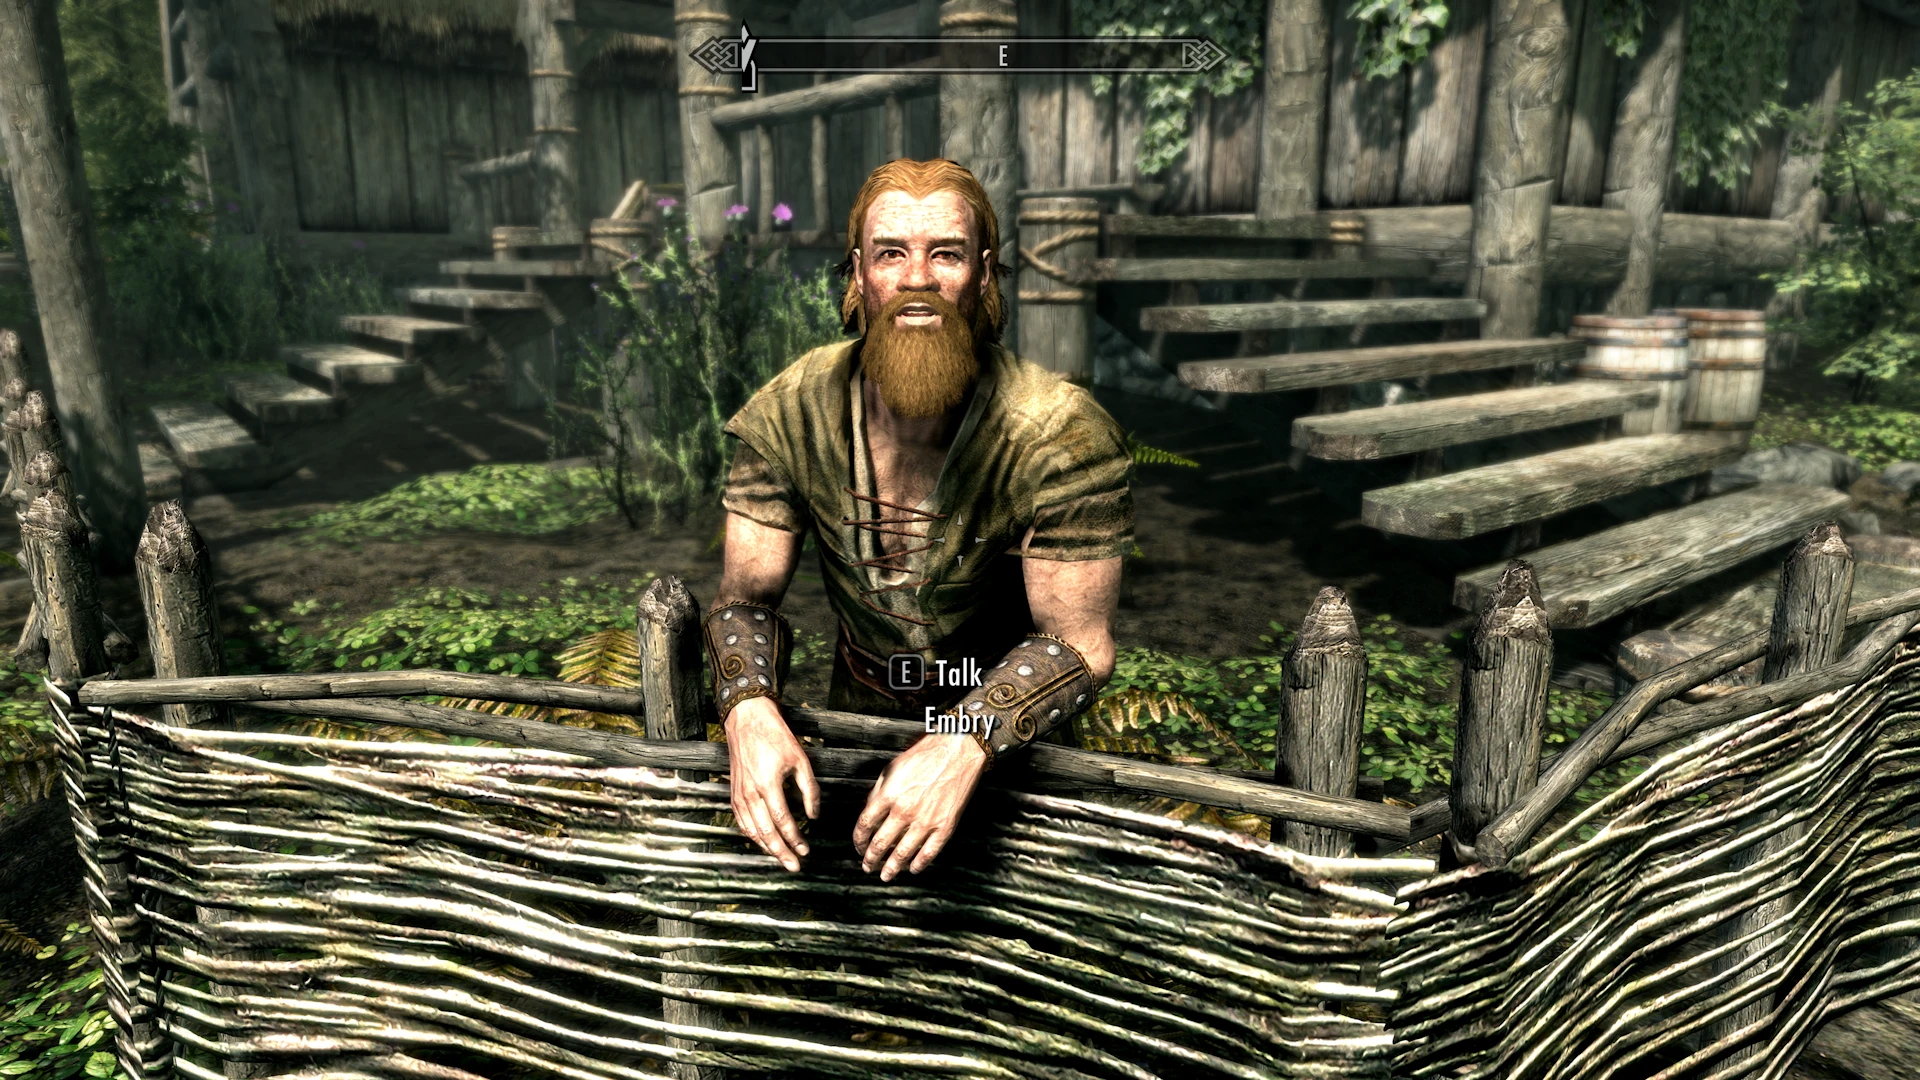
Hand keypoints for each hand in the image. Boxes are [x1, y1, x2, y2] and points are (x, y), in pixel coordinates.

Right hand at [723, 696, 819, 871]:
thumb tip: (814, 816)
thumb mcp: (800, 759)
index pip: (782, 821)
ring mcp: (739, 795)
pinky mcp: (733, 794)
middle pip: (766, 832)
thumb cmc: (775, 736)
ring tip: (781, 858)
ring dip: (767, 848)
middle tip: (794, 866)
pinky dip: (752, 836)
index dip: (795, 839)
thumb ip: (809, 790)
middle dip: (781, 852)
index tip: (806, 850)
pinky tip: (763, 842)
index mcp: (768, 784)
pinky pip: (741, 822)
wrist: (746, 720)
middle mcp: (750, 793)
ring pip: (751, 831)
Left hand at [853, 732, 987, 880]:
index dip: (858, 840)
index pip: (865, 825)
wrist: (959, 751)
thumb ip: (879, 791)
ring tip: (885, 875)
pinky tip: (913, 869)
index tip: (858, 846)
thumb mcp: (892, 767)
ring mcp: (926, 821)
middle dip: (870, 859)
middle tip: (867, 866)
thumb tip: (871, 810)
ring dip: (891, 868)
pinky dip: (919, 864)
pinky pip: (929, 853)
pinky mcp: (945, 826)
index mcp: (888, 795)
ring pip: (902, 854)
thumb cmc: (926, 754)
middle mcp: (904, 811)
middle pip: (880, 844)